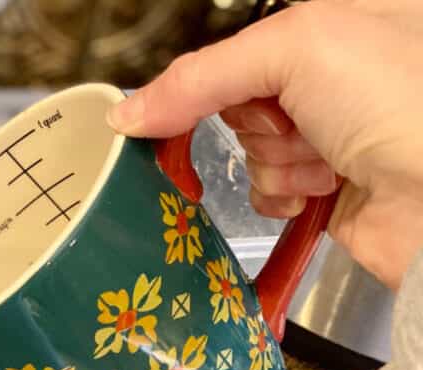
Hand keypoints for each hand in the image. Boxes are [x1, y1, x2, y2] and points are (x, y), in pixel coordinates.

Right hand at [107, 0, 422, 289]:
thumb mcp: (295, 48)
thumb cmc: (401, 101)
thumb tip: (127, 114)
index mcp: (342, 21)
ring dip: (277, 161)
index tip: (197, 100)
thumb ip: (200, 76)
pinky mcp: (332, 188)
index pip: (241, 49)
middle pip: (243, 101)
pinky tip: (319, 191)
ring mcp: (338, 133)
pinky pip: (270, 193)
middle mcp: (341, 76)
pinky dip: (283, 196)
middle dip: (260, 121)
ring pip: (255, 150)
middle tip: (295, 123)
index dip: (217, 78)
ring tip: (324, 160)